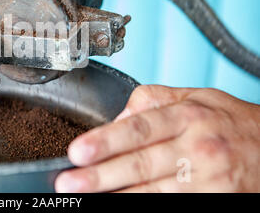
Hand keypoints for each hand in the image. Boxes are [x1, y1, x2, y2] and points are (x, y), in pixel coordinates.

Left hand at [55, 85, 259, 191]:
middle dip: (100, 176)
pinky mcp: (216, 201)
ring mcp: (208, 179)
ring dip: (117, 197)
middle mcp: (198, 147)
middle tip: (68, 183)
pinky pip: (173, 206)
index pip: (139, 129)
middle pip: (140, 164)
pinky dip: (144, 206)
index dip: (106, 141)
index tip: (78, 152)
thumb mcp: (195, 97)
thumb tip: (117, 117)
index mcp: (188, 116)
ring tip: (86, 199)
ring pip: (153, 192)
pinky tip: (123, 203)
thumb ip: (152, 100)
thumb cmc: (230, 121)